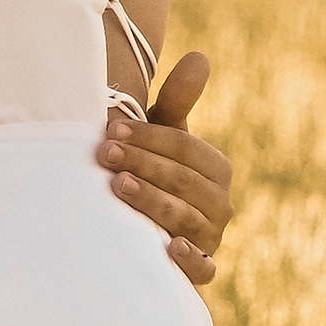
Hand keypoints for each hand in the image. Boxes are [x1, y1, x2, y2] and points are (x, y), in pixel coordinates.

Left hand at [98, 47, 232, 282]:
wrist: (149, 232)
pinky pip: (204, 269)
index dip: (150, 139)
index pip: (186, 149)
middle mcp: (221, 203)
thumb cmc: (155, 173)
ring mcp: (212, 237)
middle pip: (184, 182)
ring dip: (153, 202)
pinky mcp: (203, 269)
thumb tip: (199, 56)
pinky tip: (168, 248)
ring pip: (186, 219)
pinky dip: (190, 260)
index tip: (113, 132)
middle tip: (104, 154)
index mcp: (216, 168)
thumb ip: (177, 101)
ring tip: (119, 187)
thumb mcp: (164, 138)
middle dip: (144, 165)